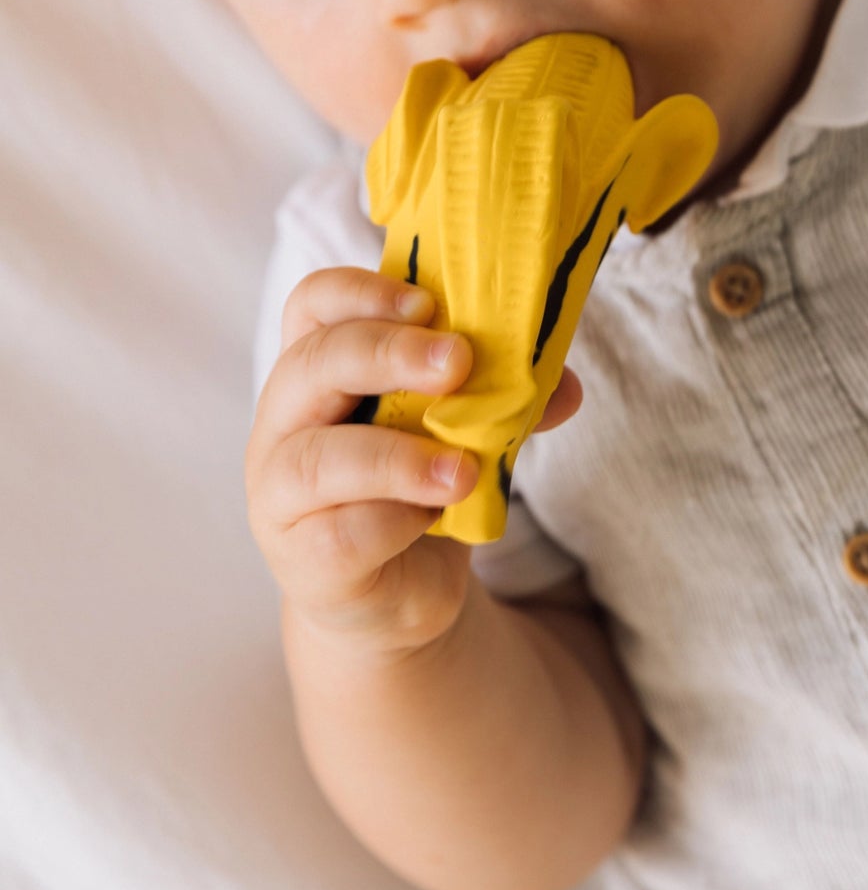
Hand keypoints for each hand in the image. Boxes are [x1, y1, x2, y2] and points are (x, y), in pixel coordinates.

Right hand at [246, 267, 580, 657]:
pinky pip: (340, 533)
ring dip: (399, 457)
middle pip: (313, 364)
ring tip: (464, 468)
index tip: (426, 302)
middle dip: (388, 354)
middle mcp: (285, 423)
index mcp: (318, 372)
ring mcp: (280, 493)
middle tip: (459, 362)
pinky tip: (434, 518)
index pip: (313, 305)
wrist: (395, 597)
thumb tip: (565, 387)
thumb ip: (502, 403)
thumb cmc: (416, 491)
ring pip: (317, 458)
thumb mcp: (459, 433)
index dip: (360, 292)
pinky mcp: (301, 559)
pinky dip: (395, 521)